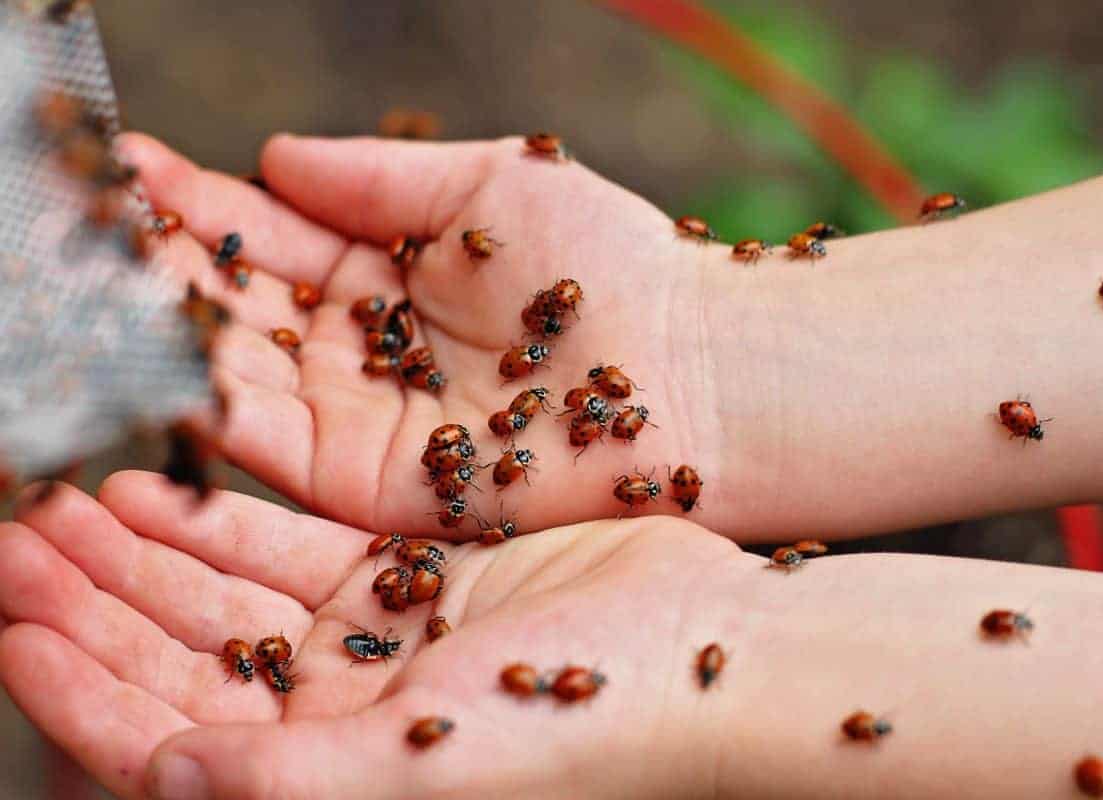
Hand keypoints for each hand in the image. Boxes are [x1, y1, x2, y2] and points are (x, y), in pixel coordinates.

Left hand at [0, 473, 741, 798]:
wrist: (703, 649)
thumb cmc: (585, 730)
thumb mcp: (429, 765)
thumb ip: (292, 781)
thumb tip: (160, 776)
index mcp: (324, 771)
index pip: (164, 736)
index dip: (77, 684)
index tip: (10, 622)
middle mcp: (329, 710)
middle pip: (178, 650)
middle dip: (91, 599)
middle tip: (15, 534)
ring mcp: (365, 635)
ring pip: (222, 588)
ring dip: (143, 547)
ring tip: (66, 497)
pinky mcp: (406, 571)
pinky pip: (290, 538)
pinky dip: (225, 513)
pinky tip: (166, 479)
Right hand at [120, 132, 737, 538]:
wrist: (687, 370)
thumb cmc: (610, 267)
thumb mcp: (489, 188)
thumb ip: (379, 179)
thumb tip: (270, 154)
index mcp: (393, 278)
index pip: (274, 239)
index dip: (204, 206)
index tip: (132, 169)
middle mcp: (367, 355)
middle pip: (242, 311)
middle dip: (167, 270)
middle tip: (88, 229)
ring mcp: (364, 422)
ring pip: (239, 376)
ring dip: (168, 334)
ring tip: (97, 286)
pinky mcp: (371, 486)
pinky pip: (271, 446)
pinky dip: (206, 409)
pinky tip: (151, 363)